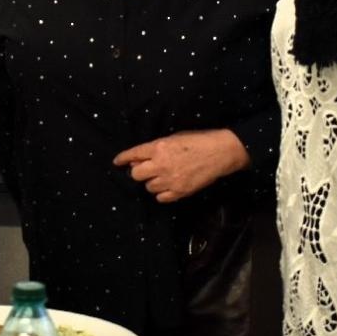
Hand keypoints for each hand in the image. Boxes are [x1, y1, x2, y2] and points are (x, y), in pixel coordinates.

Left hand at [112, 129, 248, 203]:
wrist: (220, 153)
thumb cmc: (197, 140)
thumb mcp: (174, 137)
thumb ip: (156, 148)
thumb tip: (140, 158)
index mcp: (159, 147)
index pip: (133, 154)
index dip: (123, 158)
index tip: (117, 162)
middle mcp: (161, 165)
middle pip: (136, 175)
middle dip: (137, 172)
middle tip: (144, 169)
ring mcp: (170, 180)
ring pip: (148, 187)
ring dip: (151, 182)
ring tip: (161, 176)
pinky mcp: (180, 192)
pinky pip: (161, 198)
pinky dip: (162, 193)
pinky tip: (168, 186)